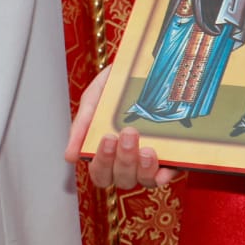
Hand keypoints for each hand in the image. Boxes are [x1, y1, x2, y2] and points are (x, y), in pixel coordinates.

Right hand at [64, 67, 178, 189]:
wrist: (145, 64)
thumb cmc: (115, 86)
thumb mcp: (93, 99)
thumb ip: (81, 126)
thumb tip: (70, 156)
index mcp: (107, 152)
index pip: (100, 173)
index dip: (102, 163)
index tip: (107, 138)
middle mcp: (128, 162)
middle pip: (122, 179)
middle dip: (124, 159)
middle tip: (128, 134)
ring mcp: (151, 162)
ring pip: (144, 180)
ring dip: (143, 168)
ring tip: (147, 148)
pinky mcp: (174, 158)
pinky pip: (171, 173)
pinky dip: (165, 174)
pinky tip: (163, 170)